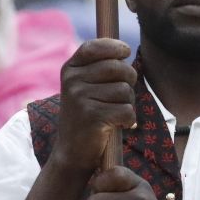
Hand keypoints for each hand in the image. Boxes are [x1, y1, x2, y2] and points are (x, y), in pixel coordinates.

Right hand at [51, 39, 136, 175]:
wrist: (73, 153)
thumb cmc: (86, 117)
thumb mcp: (84, 87)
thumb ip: (99, 67)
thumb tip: (124, 49)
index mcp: (70, 70)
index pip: (94, 47)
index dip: (114, 46)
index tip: (125, 51)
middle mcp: (72, 81)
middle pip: (118, 68)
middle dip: (129, 81)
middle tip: (123, 97)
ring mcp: (80, 98)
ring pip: (125, 90)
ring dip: (128, 104)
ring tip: (115, 114)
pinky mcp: (92, 116)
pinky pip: (126, 110)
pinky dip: (128, 120)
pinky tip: (118, 126)